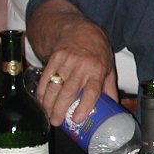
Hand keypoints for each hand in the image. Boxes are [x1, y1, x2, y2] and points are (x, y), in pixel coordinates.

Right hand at [28, 0, 117, 125]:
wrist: (82, 30)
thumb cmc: (97, 52)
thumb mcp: (109, 69)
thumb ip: (109, 89)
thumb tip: (113, 110)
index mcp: (97, 71)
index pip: (92, 91)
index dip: (84, 106)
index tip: (77, 119)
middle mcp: (82, 67)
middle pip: (69, 92)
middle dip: (60, 109)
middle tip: (56, 122)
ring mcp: (66, 62)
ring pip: (55, 86)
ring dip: (49, 103)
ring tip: (48, 115)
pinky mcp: (54, 58)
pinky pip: (46, 77)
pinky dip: (42, 90)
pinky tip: (41, 100)